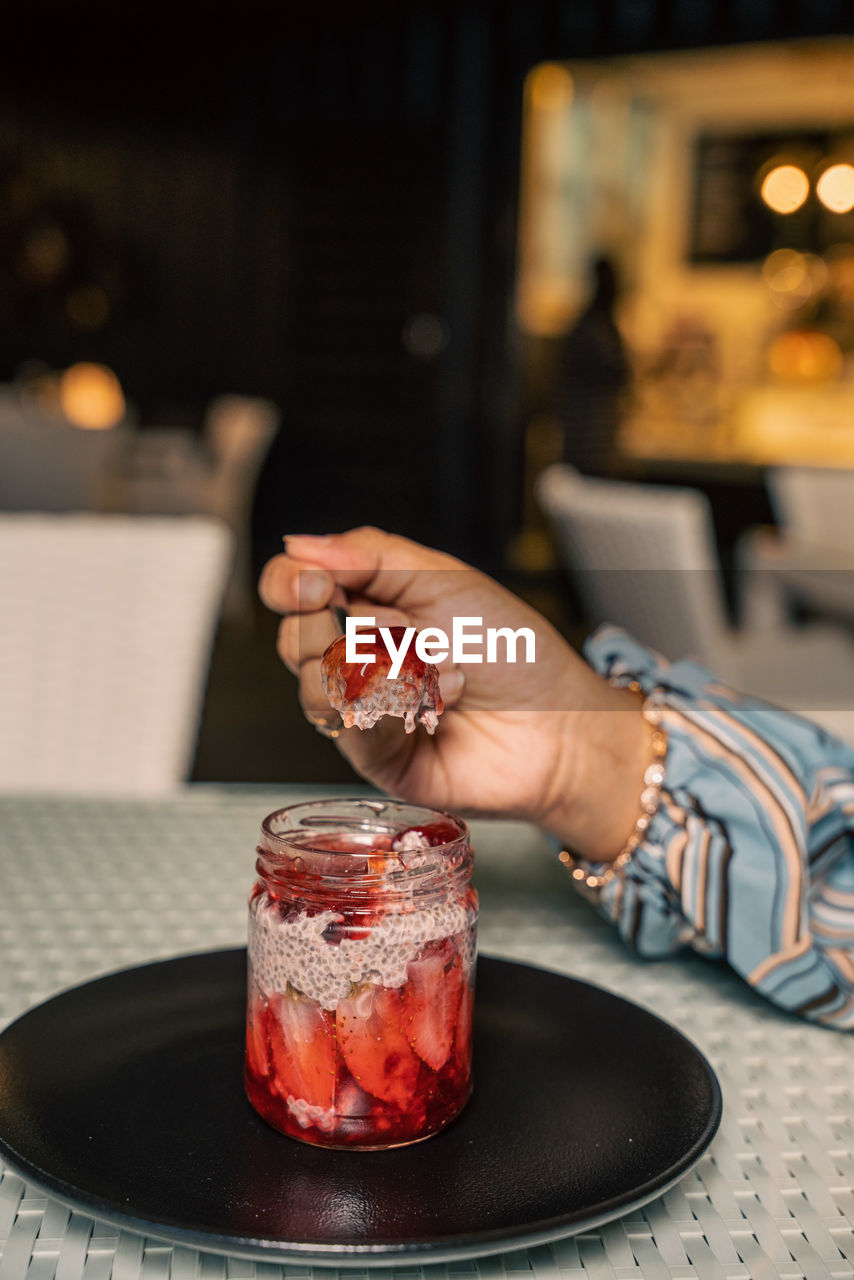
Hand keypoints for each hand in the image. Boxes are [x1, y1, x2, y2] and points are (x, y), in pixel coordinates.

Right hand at [259, 527, 650, 859]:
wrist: (560, 721)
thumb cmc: (514, 651)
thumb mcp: (444, 580)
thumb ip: (370, 555)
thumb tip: (300, 543)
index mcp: (370, 608)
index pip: (295, 589)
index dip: (288, 582)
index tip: (312, 582)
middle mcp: (359, 659)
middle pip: (292, 640)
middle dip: (327, 628)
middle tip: (383, 626)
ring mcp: (364, 710)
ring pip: (312, 686)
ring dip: (374, 668)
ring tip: (429, 665)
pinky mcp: (376, 757)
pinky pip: (351, 726)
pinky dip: (398, 703)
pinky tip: (444, 696)